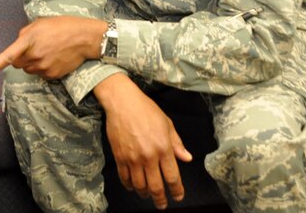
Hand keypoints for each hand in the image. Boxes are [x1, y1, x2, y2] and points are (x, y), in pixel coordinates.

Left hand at [0, 16, 107, 80]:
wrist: (85, 38)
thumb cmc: (63, 26)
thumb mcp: (40, 23)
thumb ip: (25, 34)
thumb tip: (19, 44)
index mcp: (29, 40)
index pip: (8, 56)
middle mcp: (34, 56)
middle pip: (18, 64)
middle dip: (21, 57)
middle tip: (35, 47)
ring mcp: (43, 67)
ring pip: (29, 69)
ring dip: (33, 62)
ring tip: (48, 50)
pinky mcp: (52, 75)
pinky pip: (41, 74)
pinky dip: (44, 68)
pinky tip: (54, 57)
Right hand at [94, 75, 192, 209]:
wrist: (122, 102)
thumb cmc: (146, 109)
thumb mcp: (167, 124)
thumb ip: (177, 143)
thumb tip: (187, 158)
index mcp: (164, 148)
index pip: (172, 177)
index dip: (177, 190)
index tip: (178, 197)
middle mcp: (149, 156)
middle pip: (156, 186)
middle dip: (160, 199)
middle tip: (162, 205)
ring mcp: (132, 158)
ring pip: (139, 185)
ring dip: (145, 194)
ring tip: (148, 195)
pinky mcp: (119, 156)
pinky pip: (124, 177)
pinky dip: (129, 185)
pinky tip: (132, 186)